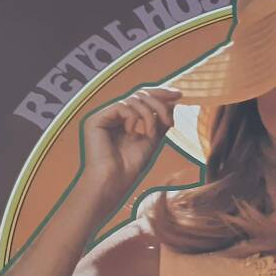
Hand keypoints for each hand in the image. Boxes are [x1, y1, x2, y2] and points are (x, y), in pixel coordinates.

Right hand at [80, 86, 180, 202]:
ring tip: (151, 133)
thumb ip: (160, 121)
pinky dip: (134, 117)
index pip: (143, 98)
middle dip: (158, 103)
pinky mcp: (96, 119)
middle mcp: (112, 114)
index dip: (160, 93)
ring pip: (133, 99)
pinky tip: (133, 132)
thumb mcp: (152, 139)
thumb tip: (173, 103)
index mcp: (124, 118)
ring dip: (149, 115)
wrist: (115, 181)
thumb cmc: (131, 165)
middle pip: (139, 94)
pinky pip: (122, 106)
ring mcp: (103, 116)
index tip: (179, 94)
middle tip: (168, 119)